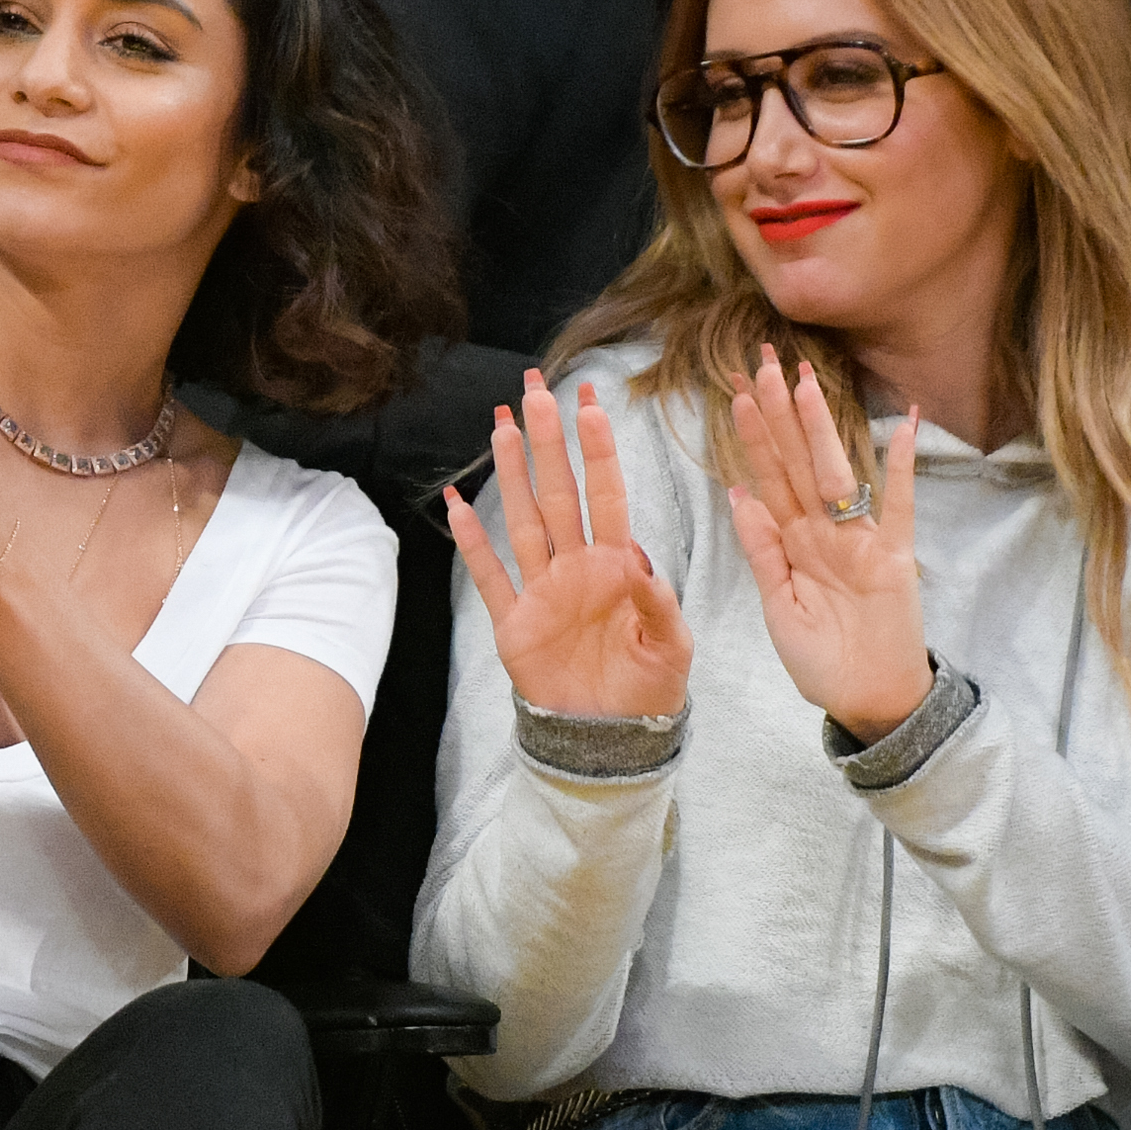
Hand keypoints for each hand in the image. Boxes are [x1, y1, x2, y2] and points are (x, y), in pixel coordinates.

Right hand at [445, 371, 691, 718]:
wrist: (610, 740)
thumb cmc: (649, 691)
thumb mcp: (672, 649)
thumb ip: (660, 606)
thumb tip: (639, 562)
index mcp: (618, 567)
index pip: (606, 496)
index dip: (597, 451)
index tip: (591, 404)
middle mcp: (576, 568)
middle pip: (557, 493)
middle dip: (547, 441)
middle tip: (535, 389)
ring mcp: (543, 592)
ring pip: (523, 520)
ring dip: (512, 474)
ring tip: (502, 425)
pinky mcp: (515, 623)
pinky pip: (490, 576)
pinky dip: (473, 542)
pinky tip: (458, 504)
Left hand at [725, 346, 931, 742]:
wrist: (868, 701)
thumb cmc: (822, 660)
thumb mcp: (779, 606)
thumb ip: (761, 550)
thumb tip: (737, 491)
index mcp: (792, 543)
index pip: (768, 477)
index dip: (753, 436)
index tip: (737, 391)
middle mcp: (824, 532)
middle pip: (798, 462)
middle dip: (781, 414)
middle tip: (766, 362)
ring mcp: (860, 540)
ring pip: (837, 473)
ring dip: (822, 428)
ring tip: (808, 382)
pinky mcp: (895, 558)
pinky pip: (899, 506)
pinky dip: (901, 469)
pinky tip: (904, 425)